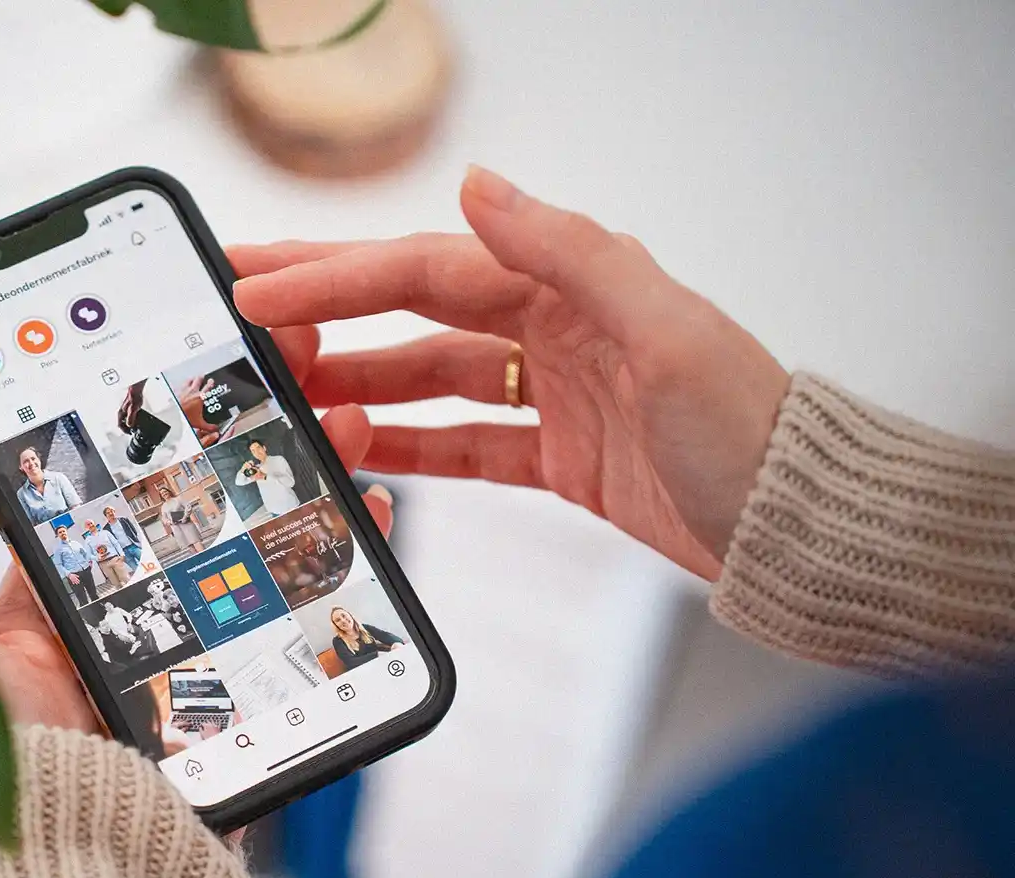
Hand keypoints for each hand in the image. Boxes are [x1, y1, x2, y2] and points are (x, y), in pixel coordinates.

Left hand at [0, 351, 391, 732]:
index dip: (149, 428)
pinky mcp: (248, 688)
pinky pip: (300, 615)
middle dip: (242, 437)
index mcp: (59, 600)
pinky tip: (366, 511)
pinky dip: (339, 562)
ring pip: (257, 548)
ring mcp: (195, 650)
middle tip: (281, 366)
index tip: (187, 363)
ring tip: (334, 417)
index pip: (110, 493)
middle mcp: (130, 619)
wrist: (76, 862)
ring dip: (300, 481)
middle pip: (196, 508)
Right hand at [117, 379, 146, 431]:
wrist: (136, 390)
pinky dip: (132, 420)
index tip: (130, 433)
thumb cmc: (134, 397)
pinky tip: (137, 420)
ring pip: (125, 420)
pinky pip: (129, 417)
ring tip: (136, 427)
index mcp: (121, 413)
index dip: (124, 430)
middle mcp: (121, 412)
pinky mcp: (128, 409)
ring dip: (130, 424)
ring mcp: (124, 410)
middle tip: (133, 431)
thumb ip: (131, 417)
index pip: (119, 425)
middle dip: (127, 428)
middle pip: (122, 424)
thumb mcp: (133, 409)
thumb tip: (129, 425)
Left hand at [173, 376, 220, 445]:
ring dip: (191, 379)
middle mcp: (192, 391)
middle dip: (201, 378)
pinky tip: (180, 387)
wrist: (173, 416)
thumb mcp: (200, 424)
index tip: (211, 381)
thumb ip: (209, 426)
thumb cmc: (185, 417)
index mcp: (199, 397)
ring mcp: (183, 390)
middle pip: (198, 380)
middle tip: (202, 376)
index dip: (210, 383)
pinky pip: (179, 386)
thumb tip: (215, 428)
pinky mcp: (175, 392)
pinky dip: (181, 386)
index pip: (207, 387)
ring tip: (192, 378)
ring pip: (188, 380)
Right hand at [230, 165, 790, 579]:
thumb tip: (476, 184)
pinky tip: (363, 451)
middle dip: (327, 305)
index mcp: (572, 286)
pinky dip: (414, 447)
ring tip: (287, 390)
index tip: (262, 284)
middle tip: (247, 305)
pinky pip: (468, 445)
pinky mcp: (562, 457)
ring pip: (431, 378)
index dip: (336, 276)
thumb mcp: (665, 331)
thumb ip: (569, 252)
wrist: (796, 526)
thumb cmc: (748, 429)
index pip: (426, 269)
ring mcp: (555, 395)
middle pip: (415, 310)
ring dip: (358, 380)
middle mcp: (556, 330)